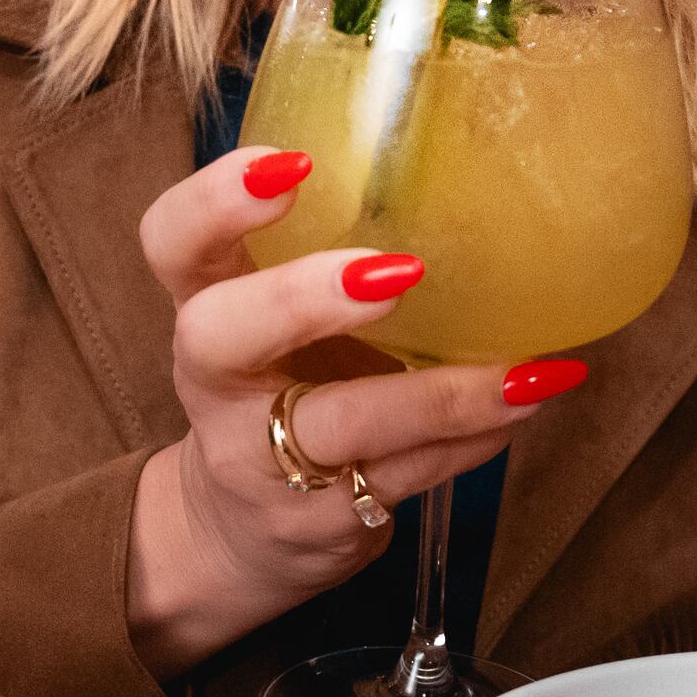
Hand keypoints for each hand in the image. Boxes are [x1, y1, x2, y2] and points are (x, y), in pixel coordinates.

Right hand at [123, 145, 584, 675]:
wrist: (238, 532)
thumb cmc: (278, 386)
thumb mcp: (275, 318)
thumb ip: (328, 255)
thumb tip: (474, 182)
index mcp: (203, 305)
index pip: (171, 241)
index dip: (216, 201)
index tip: (293, 164)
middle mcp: (215, 382)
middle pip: (218, 333)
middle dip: (301, 298)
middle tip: (396, 272)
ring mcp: (258, 459)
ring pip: (338, 423)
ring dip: (438, 395)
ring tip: (522, 373)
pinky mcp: (316, 521)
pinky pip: (404, 475)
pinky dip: (470, 440)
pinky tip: (525, 404)